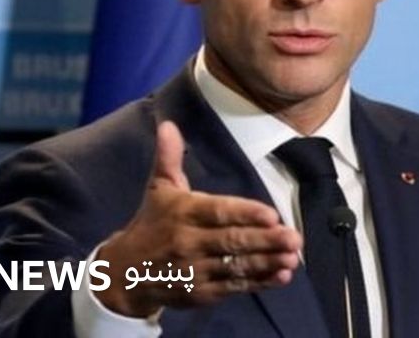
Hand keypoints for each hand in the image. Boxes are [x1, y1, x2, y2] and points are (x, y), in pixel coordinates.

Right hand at [95, 121, 301, 316]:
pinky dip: (259, 282)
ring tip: (293, 257)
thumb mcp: (158, 188)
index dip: (245, 214)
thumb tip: (168, 125)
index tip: (272, 215)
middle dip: (265, 240)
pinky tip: (281, 276)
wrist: (124, 274)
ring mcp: (195, 270)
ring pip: (236, 266)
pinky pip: (234, 287)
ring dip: (267, 262)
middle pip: (232, 241)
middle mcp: (189, 242)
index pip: (218, 212)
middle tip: (294, 238)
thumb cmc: (151, 224)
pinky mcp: (200, 294)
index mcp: (183, 213)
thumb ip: (169, 158)